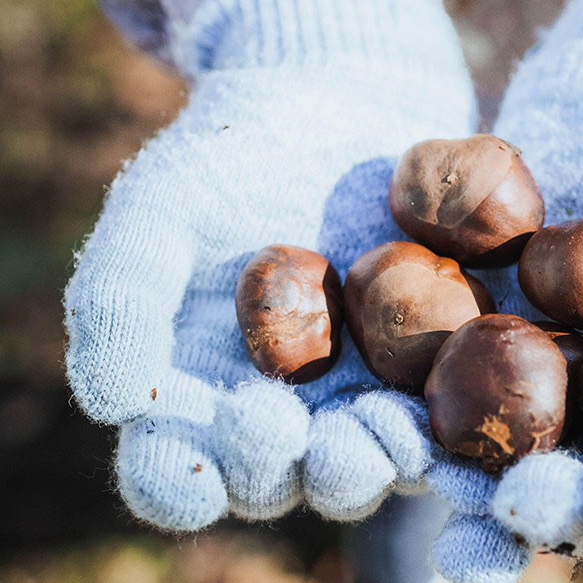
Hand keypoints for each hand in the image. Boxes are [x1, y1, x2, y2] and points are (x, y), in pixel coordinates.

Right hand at [65, 0, 474, 529]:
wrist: (337, 99)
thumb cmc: (226, 155)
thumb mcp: (158, 208)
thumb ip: (122, 297)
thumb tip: (112, 404)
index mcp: (192, 401)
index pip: (170, 475)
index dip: (180, 482)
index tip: (196, 463)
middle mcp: (278, 424)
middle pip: (277, 483)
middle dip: (290, 472)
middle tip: (304, 440)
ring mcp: (361, 407)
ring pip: (366, 466)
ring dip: (376, 463)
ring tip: (385, 431)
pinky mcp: (438, 379)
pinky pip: (450, 423)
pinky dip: (458, 436)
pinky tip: (469, 429)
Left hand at [327, 0, 582, 582]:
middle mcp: (569, 434)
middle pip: (542, 492)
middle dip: (518, 512)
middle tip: (497, 520)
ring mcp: (492, 388)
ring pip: (452, 443)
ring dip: (420, 466)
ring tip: (393, 474)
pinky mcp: (426, 335)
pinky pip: (386, 367)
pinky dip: (358, 378)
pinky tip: (323, 390)